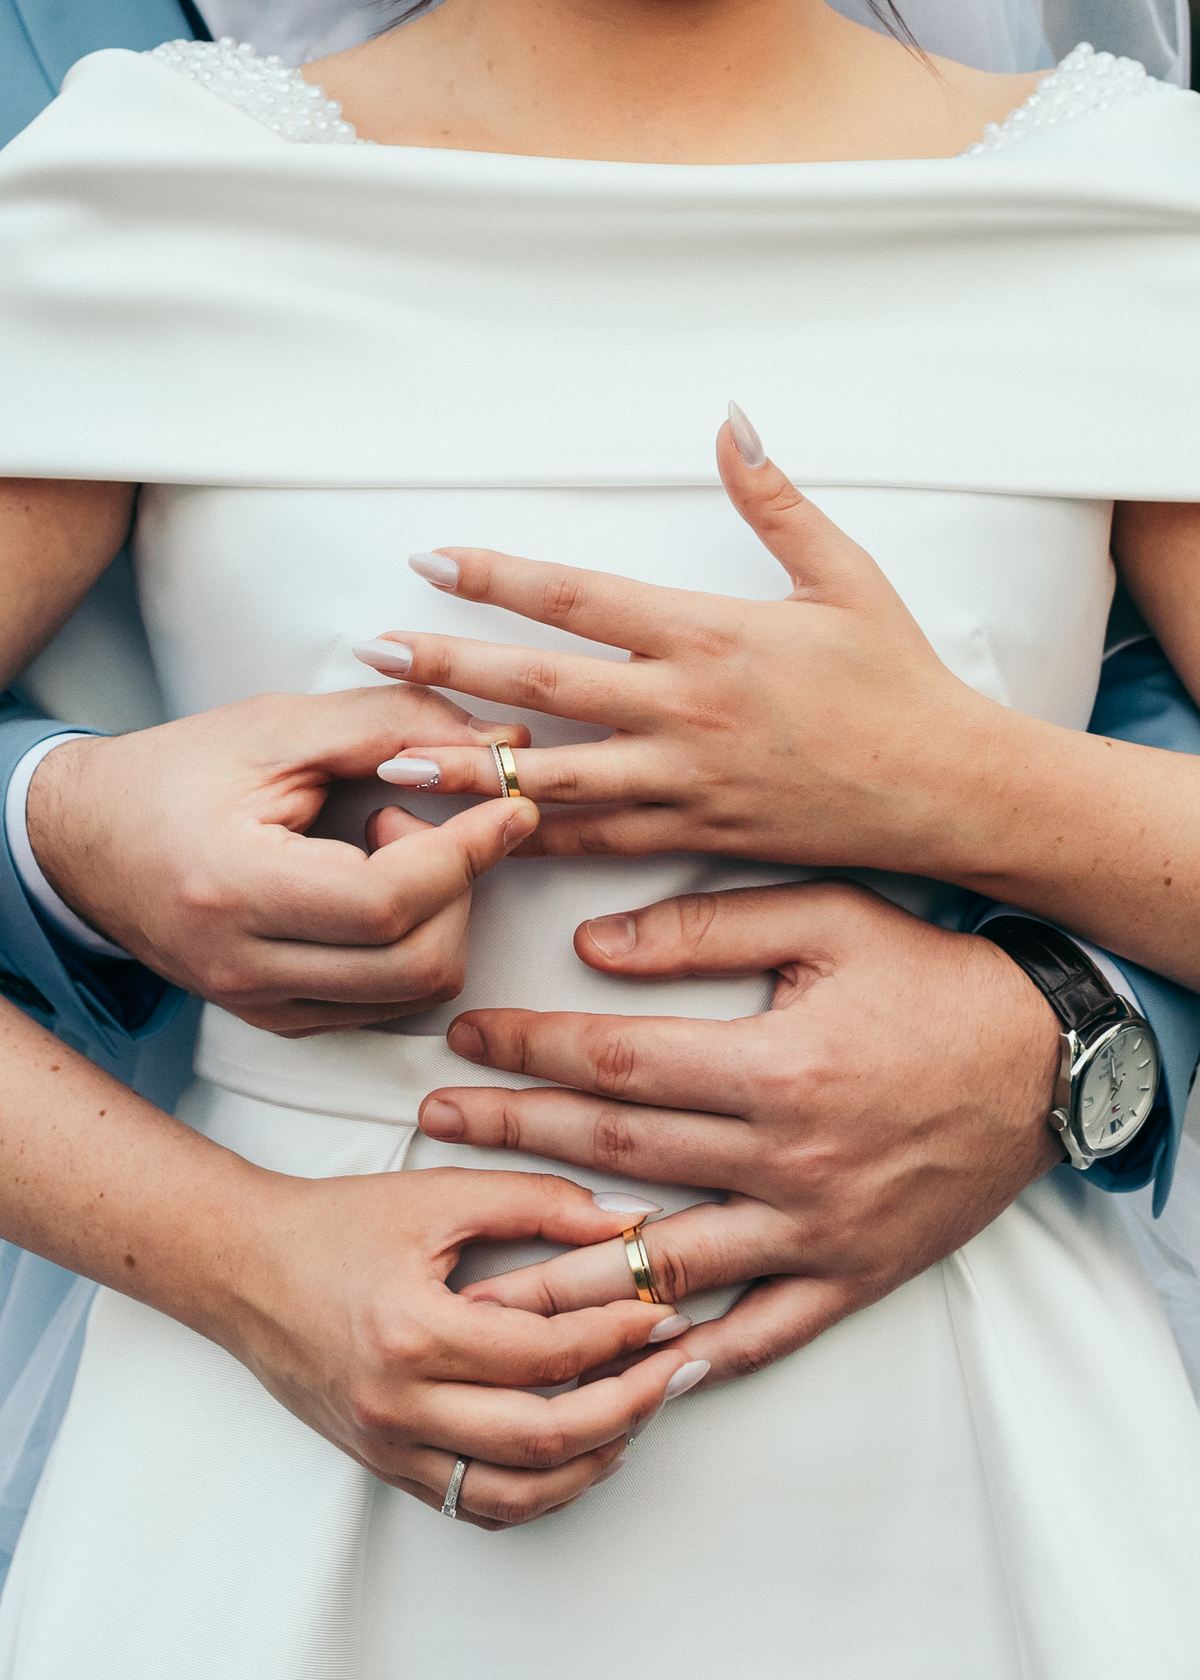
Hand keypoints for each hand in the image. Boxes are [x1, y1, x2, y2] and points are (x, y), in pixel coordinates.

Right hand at [27, 686, 535, 1033]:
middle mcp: (243, 968)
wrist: (88, 842)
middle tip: (422, 818)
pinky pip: (386, 1003)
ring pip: (413, 993)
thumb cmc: (176, 774)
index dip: (466, 854)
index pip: (386, 903)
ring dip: (439, 916)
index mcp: (231, 888)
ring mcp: (261, 1007)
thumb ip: (390, 724)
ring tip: (385, 847)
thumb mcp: (276, 726)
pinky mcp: (280, 1021)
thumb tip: (502, 744)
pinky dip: (411, 945)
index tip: (510, 804)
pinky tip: (372, 886)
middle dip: (460, 887)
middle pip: (415, 964)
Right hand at [213, 1165, 701, 1529]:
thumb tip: (629, 1221)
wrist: (243, 1268)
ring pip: (516, 1492)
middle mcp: (399, 1404)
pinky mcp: (384, 1465)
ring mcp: (388, 1446)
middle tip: (679, 1370)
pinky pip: (475, 1504)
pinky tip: (580, 1452)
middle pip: (544, 1436)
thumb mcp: (439, 1196)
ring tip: (643, 1414)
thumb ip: (539, 1202)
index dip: (619, 1334)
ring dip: (594, 1461)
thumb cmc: (337, 1224)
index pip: (546, 1353)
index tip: (667, 1311)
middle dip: (630, 1405)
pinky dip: (539, 1489)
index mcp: (413, 1332)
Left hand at [354, 409, 993, 872]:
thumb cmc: (897, 679)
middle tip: (371, 657)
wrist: (943, 789)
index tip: (430, 561)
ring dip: (463, 769)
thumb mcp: (843, 575)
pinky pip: (598, 840)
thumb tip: (732, 419)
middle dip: (445, 669)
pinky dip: (534, 837)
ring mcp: (682, 780)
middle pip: (539, 686)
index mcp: (708, 634)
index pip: (577, 598)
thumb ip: (775, 500)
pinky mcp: (694, 836)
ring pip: (550, 776)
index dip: (496, 576)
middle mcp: (682, 709)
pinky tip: (478, 836)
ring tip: (387, 763)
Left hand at [415, 881, 1063, 1385]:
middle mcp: (787, 1159)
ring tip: (480, 1277)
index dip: (528, 1049)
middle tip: (435, 1122)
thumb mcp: (830, 921)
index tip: (466, 1037)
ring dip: (565, 1271)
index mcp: (776, 1067)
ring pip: (667, 1261)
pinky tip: (633, 1365)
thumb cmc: (934, 983)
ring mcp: (817, 1231)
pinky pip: (763, 1330)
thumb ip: (707, 929)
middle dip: (512, 1133)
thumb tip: (594, 945)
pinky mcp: (851, 1275)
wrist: (1048, 1063)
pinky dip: (698, 1352)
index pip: (615, 1062)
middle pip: (617, 1152)